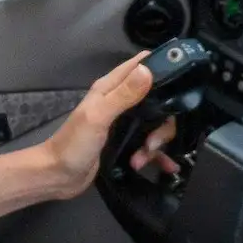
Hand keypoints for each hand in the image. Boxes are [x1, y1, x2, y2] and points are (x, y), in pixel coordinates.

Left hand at [43, 52, 179, 199]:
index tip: (184, 76)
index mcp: (110, 88)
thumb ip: (123, 95)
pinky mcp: (127, 143)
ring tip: (143, 157)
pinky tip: (166, 167)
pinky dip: (157, 155)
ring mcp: (124, 124)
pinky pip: (150, 145)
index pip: (140, 65)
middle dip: (162, 120)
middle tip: (153, 141)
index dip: (161, 65)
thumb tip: (148, 69)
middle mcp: (120, 102)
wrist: (58, 177)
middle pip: (156, 100)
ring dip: (156, 143)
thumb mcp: (98, 117)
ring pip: (155, 125)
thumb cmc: (73, 145)